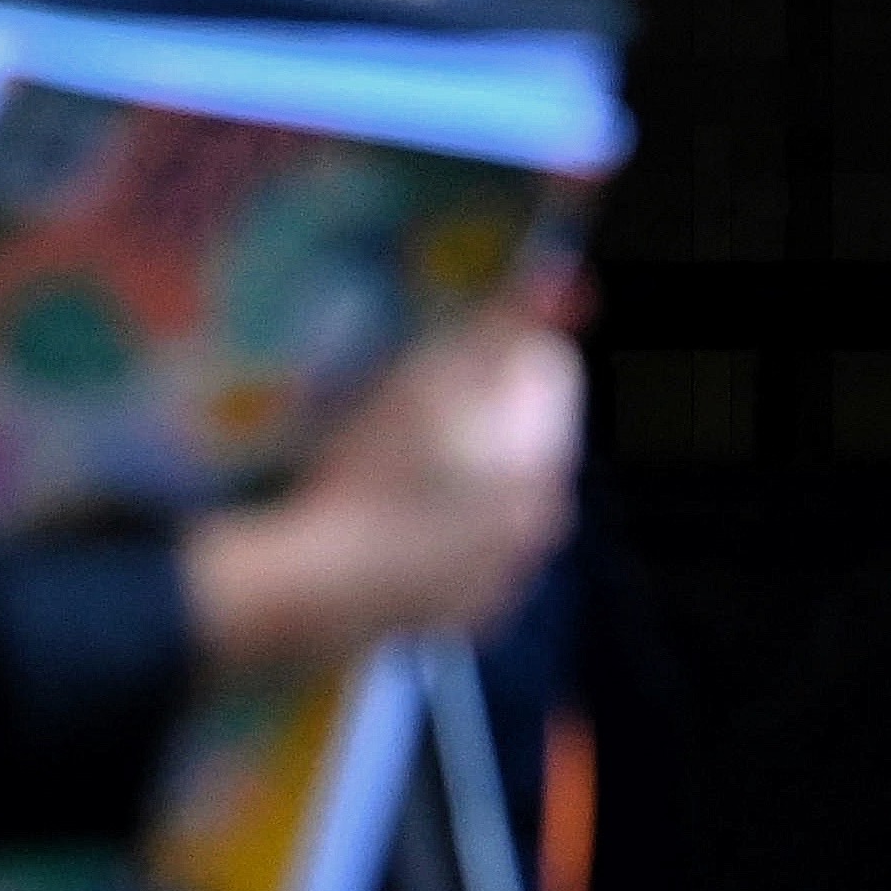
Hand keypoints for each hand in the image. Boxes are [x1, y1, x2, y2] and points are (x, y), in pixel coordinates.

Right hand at [178, 293, 582, 676]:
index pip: (550, 367)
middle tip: (409, 415)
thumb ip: (506, 324)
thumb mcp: (433, 376)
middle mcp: (546, 519)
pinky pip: (472, 551)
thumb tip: (568, 277)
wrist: (322, 587)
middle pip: (526, 433)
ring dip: (466, 472)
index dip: (495, 350)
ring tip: (396, 470)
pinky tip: (395, 524)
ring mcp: (512, 574)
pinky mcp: (473, 614)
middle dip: (484, 413)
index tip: (438, 363)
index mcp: (548, 456)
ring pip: (499, 492)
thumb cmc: (375, 469)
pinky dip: (446, 533)